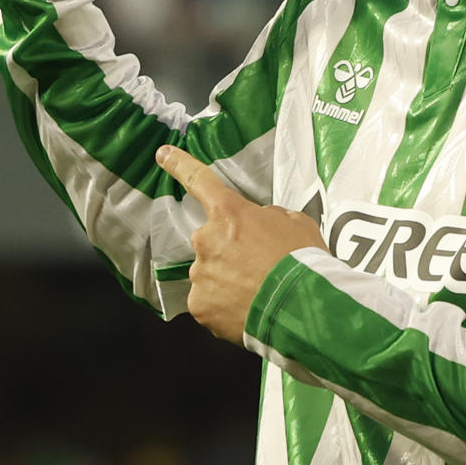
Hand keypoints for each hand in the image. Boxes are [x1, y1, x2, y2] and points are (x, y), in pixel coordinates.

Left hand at [158, 146, 325, 344]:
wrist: (300, 308)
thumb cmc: (302, 261)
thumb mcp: (296, 223)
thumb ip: (270, 217)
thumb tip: (260, 222)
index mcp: (229, 213)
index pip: (200, 181)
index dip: (180, 165)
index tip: (163, 154)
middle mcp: (206, 240)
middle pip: (212, 241)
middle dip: (230, 252)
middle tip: (259, 268)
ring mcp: (200, 274)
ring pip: (210, 274)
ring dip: (229, 281)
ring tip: (258, 294)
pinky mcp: (199, 306)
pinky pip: (209, 302)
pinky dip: (225, 307)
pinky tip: (247, 310)